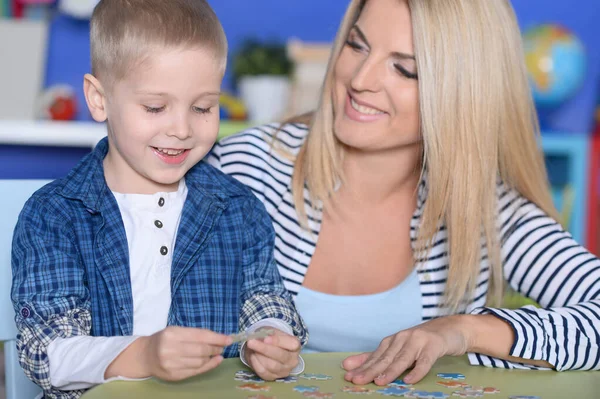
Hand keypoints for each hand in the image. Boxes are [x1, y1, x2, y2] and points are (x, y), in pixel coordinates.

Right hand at [141, 326, 232, 380]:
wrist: (145, 356)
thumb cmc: (164, 340)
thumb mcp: (177, 331)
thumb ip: (196, 334)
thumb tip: (220, 339)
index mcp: (172, 334)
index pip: (200, 336)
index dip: (217, 338)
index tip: (229, 339)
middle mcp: (170, 349)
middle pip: (201, 350)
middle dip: (215, 348)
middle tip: (222, 346)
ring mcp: (171, 364)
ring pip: (200, 362)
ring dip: (211, 357)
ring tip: (216, 352)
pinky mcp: (173, 376)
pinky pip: (196, 371)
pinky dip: (208, 366)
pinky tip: (214, 361)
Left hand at [244, 328, 300, 379]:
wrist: (268, 349)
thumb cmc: (272, 338)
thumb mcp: (272, 332)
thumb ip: (269, 334)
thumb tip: (262, 339)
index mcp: (295, 346)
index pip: (292, 344)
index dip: (278, 341)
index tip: (265, 338)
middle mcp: (293, 360)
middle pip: (280, 356)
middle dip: (264, 349)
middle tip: (251, 342)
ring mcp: (284, 371)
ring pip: (271, 365)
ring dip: (259, 355)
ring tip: (251, 347)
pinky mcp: (274, 377)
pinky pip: (263, 372)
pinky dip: (255, 363)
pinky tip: (252, 355)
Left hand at [342, 315, 471, 384]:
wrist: (451, 328)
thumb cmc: (422, 342)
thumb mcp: (399, 349)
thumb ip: (376, 358)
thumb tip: (348, 365)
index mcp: (393, 341)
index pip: (375, 356)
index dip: (362, 367)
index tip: (349, 376)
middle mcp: (403, 338)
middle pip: (385, 358)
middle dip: (370, 370)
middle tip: (357, 380)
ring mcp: (418, 341)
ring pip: (402, 359)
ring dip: (390, 371)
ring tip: (380, 382)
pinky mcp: (434, 345)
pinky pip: (425, 360)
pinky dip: (417, 371)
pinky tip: (409, 380)